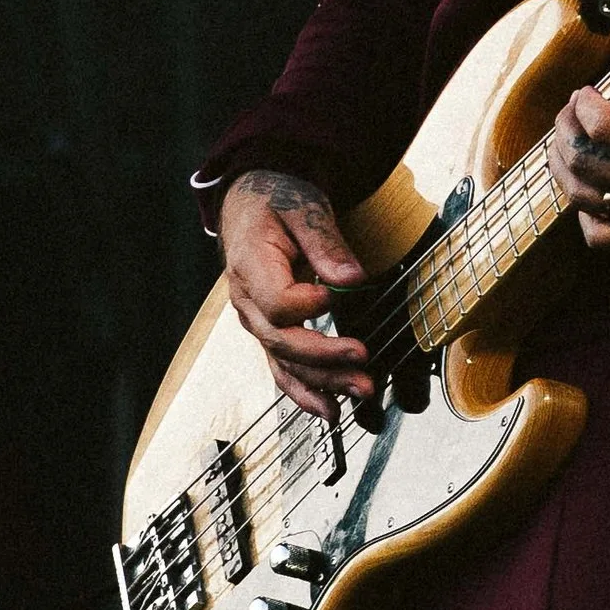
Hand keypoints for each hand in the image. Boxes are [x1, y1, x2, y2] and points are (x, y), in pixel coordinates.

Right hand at [218, 170, 372, 420]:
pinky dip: (303, 391)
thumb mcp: (303, 207)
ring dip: (321, 382)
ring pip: (283, 361)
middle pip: (281, 340)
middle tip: (362, 360)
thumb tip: (351, 280)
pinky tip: (329, 409)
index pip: (276, 302)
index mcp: (250, 264)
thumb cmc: (277, 200)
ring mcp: (255, 319)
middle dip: (324, 357)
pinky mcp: (268, 329)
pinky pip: (281, 367)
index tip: (333, 298)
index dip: (306, 306)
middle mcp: (246, 299)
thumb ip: (325, 244)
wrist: (252, 202)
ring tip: (358, 393)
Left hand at [546, 0, 609, 248]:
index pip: (602, 127)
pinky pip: (601, 235)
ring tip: (566, 145)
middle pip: (583, 161)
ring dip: (564, 168)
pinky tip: (588, 189)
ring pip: (582, 197)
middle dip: (564, 131)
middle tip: (569, 114)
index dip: (582, 105)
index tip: (586, 93)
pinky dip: (585, 213)